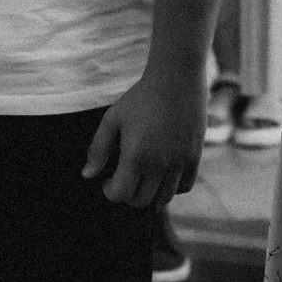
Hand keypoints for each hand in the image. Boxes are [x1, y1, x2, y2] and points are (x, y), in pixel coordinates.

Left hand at [82, 73, 203, 207]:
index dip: (109, 191)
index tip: (107, 180)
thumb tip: (87, 175)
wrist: (176, 80)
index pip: (120, 195)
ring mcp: (179, 163)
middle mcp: (159, 165)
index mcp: (136, 156)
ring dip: (149, 194)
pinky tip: (162, 173)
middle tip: (124, 178)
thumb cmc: (140, 98)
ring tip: (143, 177)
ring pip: (163, 199)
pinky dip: (172, 187)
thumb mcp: (112, 119)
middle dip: (127, 195)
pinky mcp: (194, 157)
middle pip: (141, 201)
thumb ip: (97, 149)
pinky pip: (184, 187)